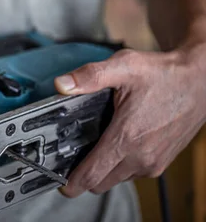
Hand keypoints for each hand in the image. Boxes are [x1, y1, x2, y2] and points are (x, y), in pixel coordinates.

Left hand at [54, 47, 205, 196]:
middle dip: (83, 175)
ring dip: (102, 169)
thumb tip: (61, 84)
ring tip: (94, 145)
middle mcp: (141, 157)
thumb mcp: (123, 67)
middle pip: (100, 183)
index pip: (92, 175)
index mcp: (127, 137)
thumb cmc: (163, 74)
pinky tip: (115, 143)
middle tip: (71, 156)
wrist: (199, 81)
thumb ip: (90, 76)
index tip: (59, 183)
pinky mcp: (161, 162)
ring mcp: (153, 163)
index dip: (72, 183)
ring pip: (115, 179)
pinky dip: (119, 165)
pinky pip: (131, 173)